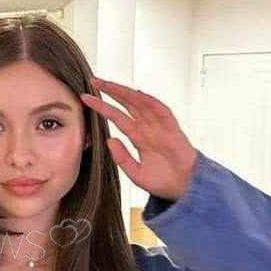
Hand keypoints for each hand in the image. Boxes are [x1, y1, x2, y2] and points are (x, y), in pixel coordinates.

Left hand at [80, 78, 197, 200]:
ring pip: (141, 103)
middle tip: (94, 81)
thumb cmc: (163, 181)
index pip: (117, 117)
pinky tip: (137, 93)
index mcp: (138, 137)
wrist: (184, 189)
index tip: (86, 99)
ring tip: (110, 84)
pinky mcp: (173, 130)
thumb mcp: (135, 173)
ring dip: (126, 93)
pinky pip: (161, 112)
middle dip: (111, 92)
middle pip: (127, 104)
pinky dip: (150, 102)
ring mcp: (160, 127)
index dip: (102, 107)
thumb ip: (122, 157)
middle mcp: (148, 128)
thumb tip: (109, 139)